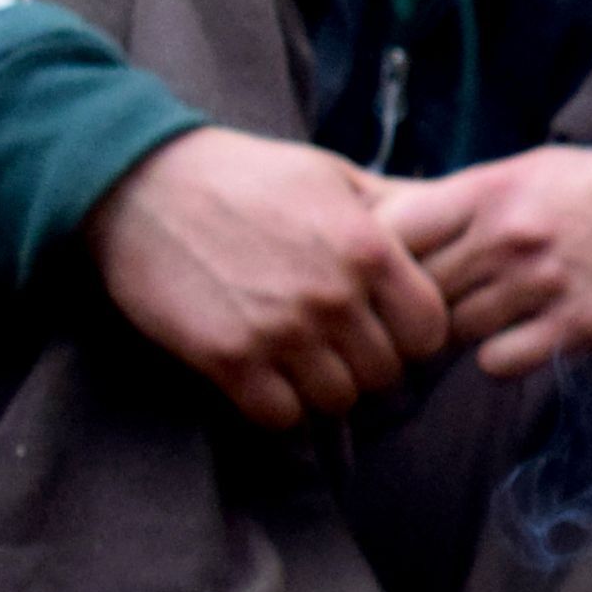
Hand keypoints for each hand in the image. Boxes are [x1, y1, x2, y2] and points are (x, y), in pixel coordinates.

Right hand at [89, 127, 450, 428]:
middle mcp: (332, 296)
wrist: (142, 185)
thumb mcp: (331, 175)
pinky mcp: (228, 360)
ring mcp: (280, 332)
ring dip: (322, 388)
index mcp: (368, 249)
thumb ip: (393, 209)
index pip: (429, 332)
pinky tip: (264, 376)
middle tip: (337, 347)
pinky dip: (277, 405)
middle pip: (384, 374)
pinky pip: (280, 416)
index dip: (412, 335)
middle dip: (366, 364)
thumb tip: (448, 221)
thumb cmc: (244, 175)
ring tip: (300, 360)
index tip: (387, 326)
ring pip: (336, 401)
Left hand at [378, 143, 591, 380]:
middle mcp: (509, 234)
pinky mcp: (574, 325)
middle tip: (424, 316)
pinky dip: (499, 358)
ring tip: (480, 325)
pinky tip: (519, 341)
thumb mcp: (533, 171)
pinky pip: (497, 361)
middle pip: (418, 288)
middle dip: (414, 306)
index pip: (394, 230)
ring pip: (452, 330)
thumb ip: (468, 199)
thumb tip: (390, 222)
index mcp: (492, 188)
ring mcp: (541, 282)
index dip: (379, 259)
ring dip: (457, 335)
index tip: (386, 274)